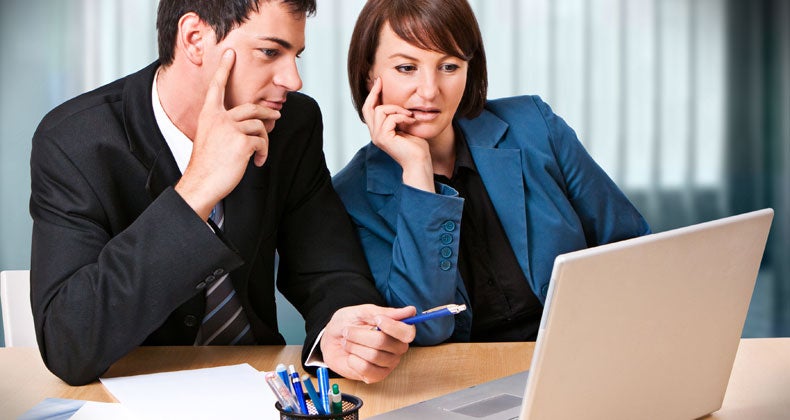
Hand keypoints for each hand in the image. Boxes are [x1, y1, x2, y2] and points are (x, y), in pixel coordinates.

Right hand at [175, 49, 280, 219]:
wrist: (201, 182)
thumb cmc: (207, 164)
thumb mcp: (211, 138)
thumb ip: (225, 127)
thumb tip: (251, 124)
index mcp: (209, 114)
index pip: (217, 86)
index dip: (224, 68)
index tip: (230, 53)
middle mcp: (219, 117)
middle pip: (252, 108)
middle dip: (268, 112)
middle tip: (277, 115)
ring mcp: (231, 128)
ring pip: (259, 126)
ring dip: (264, 141)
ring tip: (259, 154)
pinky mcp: (242, 142)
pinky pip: (262, 142)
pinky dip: (263, 153)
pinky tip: (256, 162)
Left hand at [320, 304, 416, 382]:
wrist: (331, 340)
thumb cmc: (348, 323)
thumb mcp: (362, 312)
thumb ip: (384, 312)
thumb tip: (410, 311)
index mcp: (398, 330)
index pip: (408, 332)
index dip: (392, 326)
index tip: (377, 319)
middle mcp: (397, 347)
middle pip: (384, 342)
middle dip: (360, 335)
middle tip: (348, 331)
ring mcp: (388, 363)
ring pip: (373, 355)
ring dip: (354, 346)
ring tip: (347, 342)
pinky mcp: (377, 376)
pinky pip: (366, 369)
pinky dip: (353, 360)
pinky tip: (351, 356)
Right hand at [362, 77, 434, 191]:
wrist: (419, 162)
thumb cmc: (416, 147)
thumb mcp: (405, 126)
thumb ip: (398, 116)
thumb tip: (397, 102)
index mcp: (379, 131)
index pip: (370, 110)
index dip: (373, 95)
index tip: (379, 82)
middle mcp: (375, 134)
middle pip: (367, 108)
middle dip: (374, 93)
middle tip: (381, 82)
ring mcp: (377, 136)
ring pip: (380, 110)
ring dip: (397, 109)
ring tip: (409, 115)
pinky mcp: (383, 138)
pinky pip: (390, 118)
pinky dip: (402, 116)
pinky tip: (411, 121)